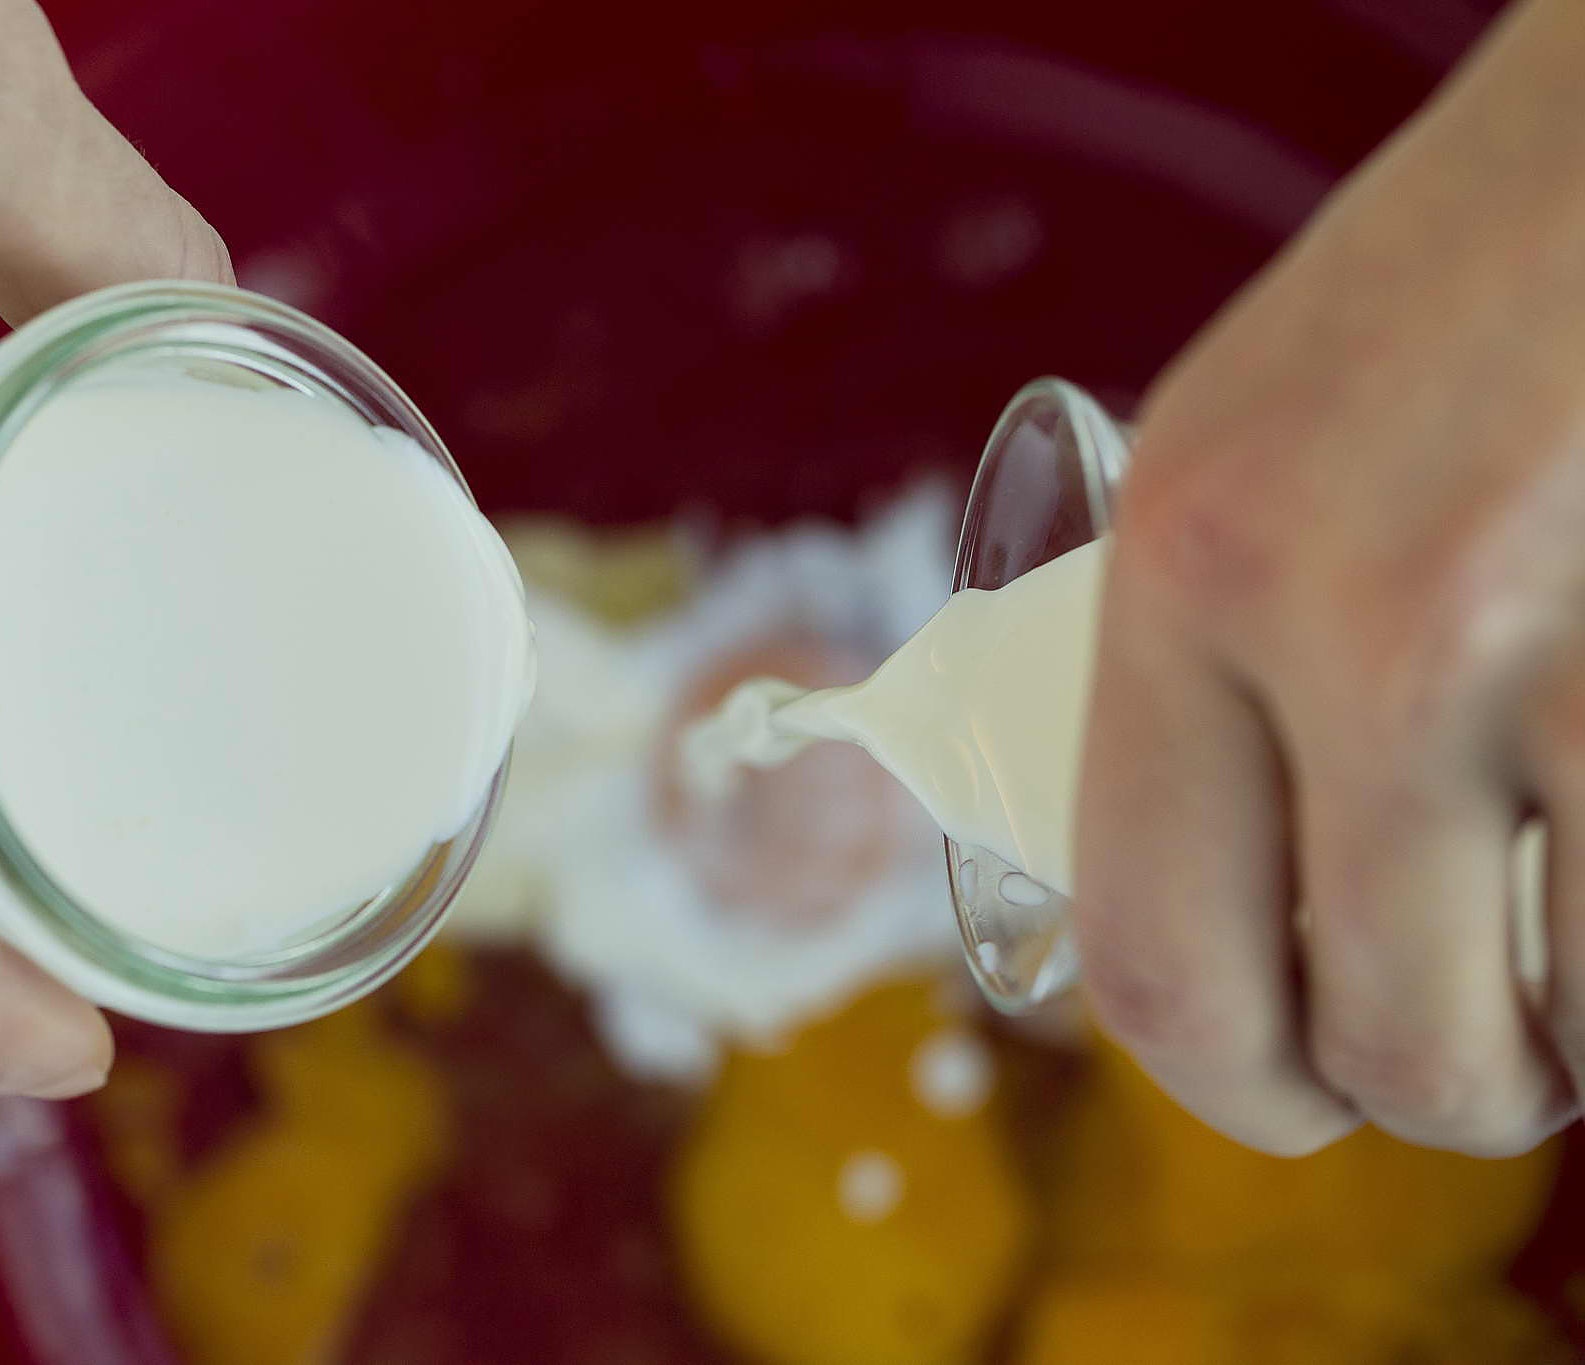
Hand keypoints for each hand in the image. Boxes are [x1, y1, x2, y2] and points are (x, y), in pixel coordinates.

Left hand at [1076, 0, 1584, 1157]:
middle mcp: (1358, 621)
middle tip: (1482, 1028)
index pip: (1152, 959)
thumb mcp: (1245, 448)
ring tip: (1580, 920)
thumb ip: (1197, 675)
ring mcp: (1559, 647)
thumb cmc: (1469, 283)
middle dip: (1439, 1085)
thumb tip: (1192, 896)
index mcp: (1186, 571)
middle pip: (1382, 1046)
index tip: (1291, 1085)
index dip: (1228, 1082)